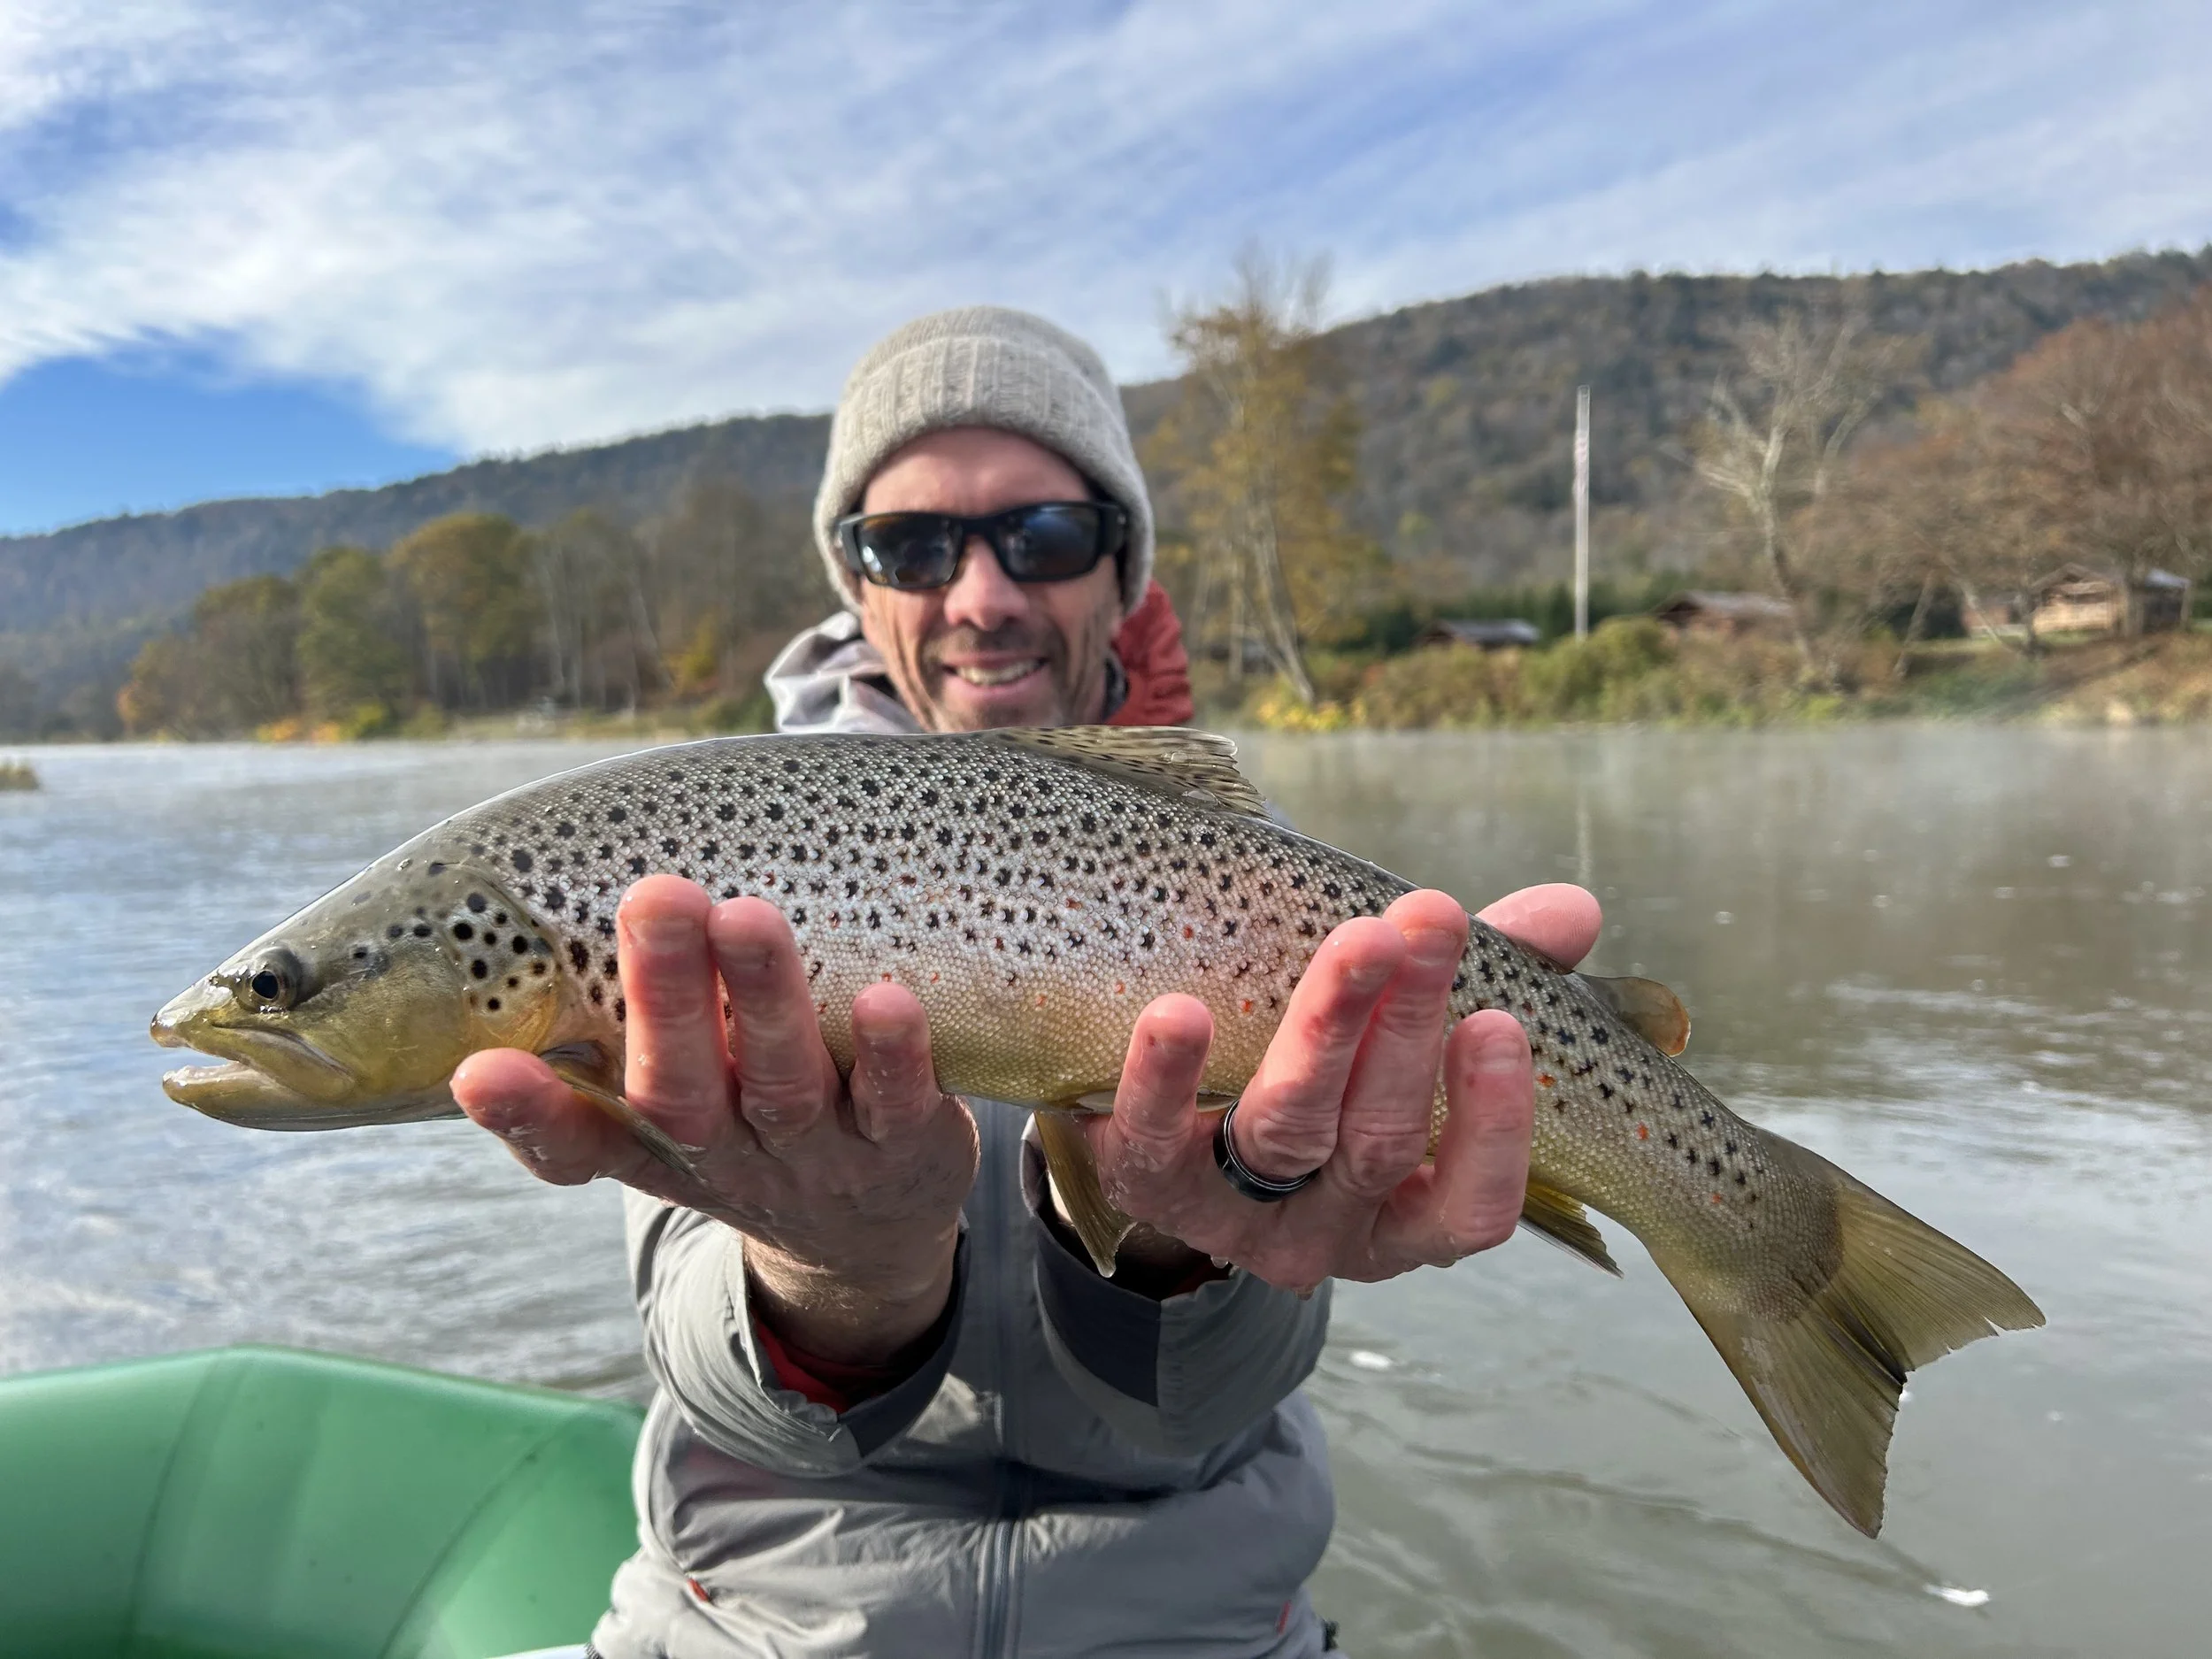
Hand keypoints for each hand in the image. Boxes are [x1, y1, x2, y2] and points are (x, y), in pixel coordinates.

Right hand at [450, 875, 976, 1363]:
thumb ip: (608, 1048)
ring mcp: (817, 1153)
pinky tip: (886, 1001)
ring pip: (783, 1083)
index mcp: (652, 1142)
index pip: (575, 1141)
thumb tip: (523, 954)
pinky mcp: (904, 1146)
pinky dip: (890, 1055)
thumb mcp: (667, 1115)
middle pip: (681, 1088)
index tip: (480, 1070)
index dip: (526, 1113)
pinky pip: (896, 1103)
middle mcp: (726, 1150)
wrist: (870, 1240)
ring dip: (763, 1001)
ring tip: (749, 918)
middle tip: (656, 898)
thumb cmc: (748, 1133)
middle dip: (666, 995)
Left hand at [1082, 883, 1600, 1294]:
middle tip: (1428, 923)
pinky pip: (1151, 1144)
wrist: (1162, 1126)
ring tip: (1358, 943)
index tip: (1502, 1022)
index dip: (1492, 1126)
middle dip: (1409, 1028)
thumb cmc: (1319, 1073)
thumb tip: (1572, 911)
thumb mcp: (1402, 1033)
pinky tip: (1175, 1014)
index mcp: (1407, 1213)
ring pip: (1286, 1131)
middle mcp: (1329, 1230)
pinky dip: (1166, 1079)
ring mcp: (1235, 1218)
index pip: (1471, 1205)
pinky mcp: (1147, 1187)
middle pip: (1378, 1141)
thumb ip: (1488, 973)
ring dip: (1324, 1031)